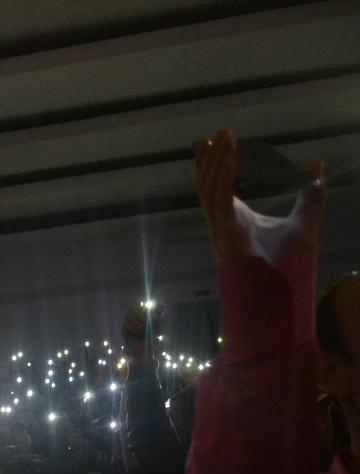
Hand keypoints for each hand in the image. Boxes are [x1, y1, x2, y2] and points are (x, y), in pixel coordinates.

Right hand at [195, 128, 325, 258]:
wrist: (285, 289)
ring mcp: (220, 228)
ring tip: (222, 141)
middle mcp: (221, 221)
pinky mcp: (225, 234)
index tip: (215, 140)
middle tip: (215, 134)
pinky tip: (231, 161)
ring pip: (209, 189)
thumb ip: (310, 194)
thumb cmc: (289, 262)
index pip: (216, 184)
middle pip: (208, 183)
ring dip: (215, 163)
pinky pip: (220, 203)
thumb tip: (317, 166)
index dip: (213, 163)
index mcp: (234, 217)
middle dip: (209, 158)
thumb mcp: (304, 219)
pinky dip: (224, 181)